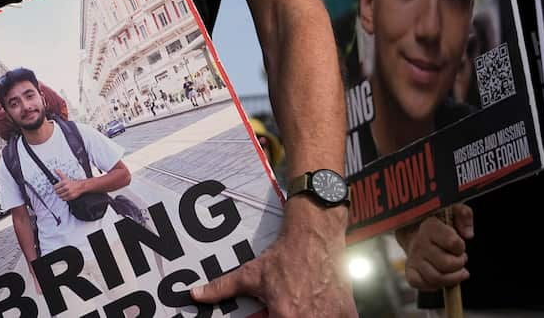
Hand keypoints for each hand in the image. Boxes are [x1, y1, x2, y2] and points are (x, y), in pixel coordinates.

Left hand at [52, 170, 86, 201]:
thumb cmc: (72, 182)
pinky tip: (65, 195)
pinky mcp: (71, 196)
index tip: (56, 187)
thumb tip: (55, 169)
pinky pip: (64, 199)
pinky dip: (63, 198)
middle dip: (58, 191)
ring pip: (60, 196)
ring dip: (60, 195)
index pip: (55, 187)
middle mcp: (66, 187)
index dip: (55, 187)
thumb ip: (59, 173)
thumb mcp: (65, 177)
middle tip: (60, 190)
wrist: (80, 186)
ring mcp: (69, 192)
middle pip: (57, 192)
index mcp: (64, 182)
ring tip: (62, 193)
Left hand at [190, 198, 354, 317]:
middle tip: (289, 309)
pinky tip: (321, 309)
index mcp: (285, 316)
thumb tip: (194, 295)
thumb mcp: (251, 273)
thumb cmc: (283, 255)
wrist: (316, 233)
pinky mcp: (348, 314)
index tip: (273, 316)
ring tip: (303, 308)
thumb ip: (222, 288)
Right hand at [400, 203, 473, 290]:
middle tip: (460, 258)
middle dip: (459, 263)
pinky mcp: (410, 271)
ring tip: (457, 271)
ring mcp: (414, 258)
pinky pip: (421, 285)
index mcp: (430, 226)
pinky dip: (435, 285)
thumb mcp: (452, 210)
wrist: (413, 228)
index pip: (452, 243)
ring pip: (436, 278)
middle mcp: (420, 243)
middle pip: (446, 264)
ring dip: (452, 278)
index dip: (460, 247)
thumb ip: (464, 214)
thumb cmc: (438, 221)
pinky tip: (443, 278)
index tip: (459, 244)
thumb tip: (468, 234)